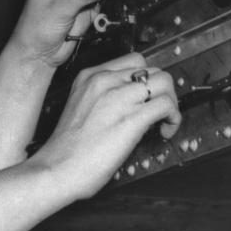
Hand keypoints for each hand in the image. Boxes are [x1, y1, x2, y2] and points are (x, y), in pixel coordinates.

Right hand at [30, 53, 180, 201]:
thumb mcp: (81, 107)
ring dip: (171, 101)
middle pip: (152, 69)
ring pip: (164, 81)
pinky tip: (164, 132)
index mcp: (90, 76)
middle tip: (158, 113)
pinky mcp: (132, 118)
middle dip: (161, 91)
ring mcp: (119, 97)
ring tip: (164, 122)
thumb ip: (104, 98)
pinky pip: (167, 105)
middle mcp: (105, 80)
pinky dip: (173, 118)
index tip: (145, 99)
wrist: (56, 169)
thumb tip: (133, 104)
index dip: (146, 80)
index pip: (133, 61)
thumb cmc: (66, 149)